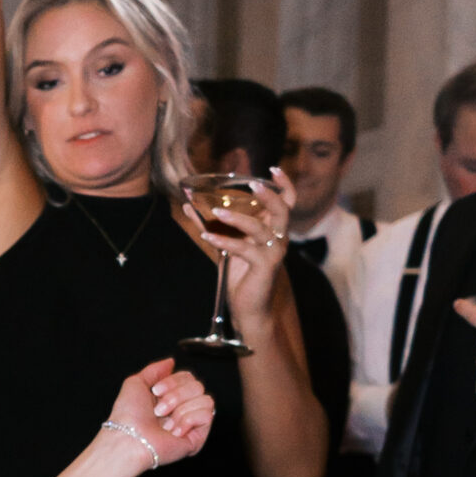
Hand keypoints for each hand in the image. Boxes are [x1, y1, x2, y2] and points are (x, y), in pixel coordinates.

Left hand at [107, 358, 214, 468]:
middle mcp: (180, 409)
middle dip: (176, 396)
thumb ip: (154, 370)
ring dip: (180, 409)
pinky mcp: (198, 437)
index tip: (156, 391)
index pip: (188, 377)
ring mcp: (191, 423)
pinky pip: (207, 414)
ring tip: (165, 424)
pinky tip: (174, 432)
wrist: (129, 439)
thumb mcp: (135, 383)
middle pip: (197, 386)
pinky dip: (188, 420)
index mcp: (168, 397)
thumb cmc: (128, 417)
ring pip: (205, 399)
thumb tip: (171, 362)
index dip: (173, 381)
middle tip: (159, 410)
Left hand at [185, 170, 293, 326]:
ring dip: (238, 219)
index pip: (287, 202)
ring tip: (217, 212)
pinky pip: (244, 249)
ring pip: (260, 228)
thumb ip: (211, 225)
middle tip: (253, 186)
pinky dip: (224, 241)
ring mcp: (273, 252)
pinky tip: (207, 236)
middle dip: (269, 196)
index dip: (284, 184)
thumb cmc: (241, 275)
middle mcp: (278, 238)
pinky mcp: (264, 267)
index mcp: (273, 229)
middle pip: (282, 210)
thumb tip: (188, 206)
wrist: (250, 307)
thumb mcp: (226, 245)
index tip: (273, 169)